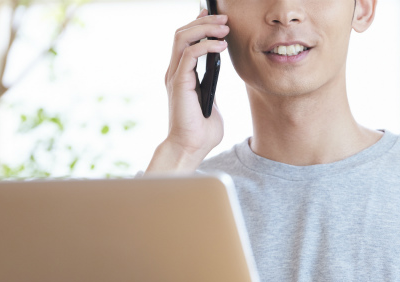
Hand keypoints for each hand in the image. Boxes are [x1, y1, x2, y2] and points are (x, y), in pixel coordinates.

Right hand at [159, 8, 229, 169]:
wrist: (190, 148)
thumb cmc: (202, 132)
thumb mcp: (212, 104)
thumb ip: (212, 88)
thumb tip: (219, 76)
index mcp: (182, 75)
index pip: (185, 41)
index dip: (198, 24)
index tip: (214, 15)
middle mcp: (175, 72)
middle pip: (183, 33)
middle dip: (204, 22)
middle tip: (225, 19)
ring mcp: (175, 75)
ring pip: (183, 38)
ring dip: (205, 29)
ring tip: (224, 28)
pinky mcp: (179, 82)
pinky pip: (190, 54)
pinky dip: (206, 45)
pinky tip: (221, 46)